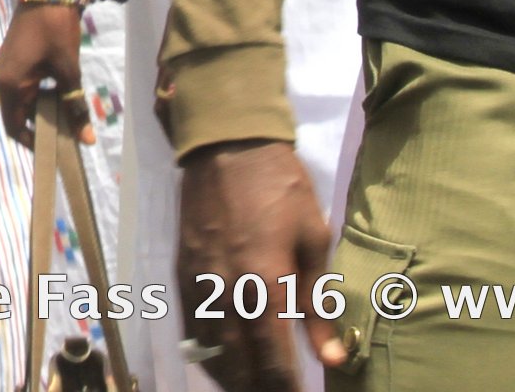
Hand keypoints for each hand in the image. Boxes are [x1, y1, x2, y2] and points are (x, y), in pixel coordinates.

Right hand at [0, 1, 89, 148]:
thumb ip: (74, 106)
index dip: (34, 144)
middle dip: (42, 128)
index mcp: (8, 85)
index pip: (15, 128)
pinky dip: (38, 96)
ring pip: (21, 101)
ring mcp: (3, 69)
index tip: (57, 151)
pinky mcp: (11, 60)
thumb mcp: (68, 70)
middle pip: (17, 116)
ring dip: (42, 111)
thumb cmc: (56, 29)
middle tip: (68, 135)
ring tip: (68, 117)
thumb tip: (86, 141)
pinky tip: (59, 96)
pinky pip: (21, 88)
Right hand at [177, 140, 338, 389]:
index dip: (289, 388)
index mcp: (266, 283)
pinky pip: (191, 328)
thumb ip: (319, 303)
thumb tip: (332, 355)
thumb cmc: (281, 188)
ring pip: (212, 353)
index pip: (275, 360)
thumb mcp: (314, 240)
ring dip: (233, 379)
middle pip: (240, 366)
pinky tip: (225, 363)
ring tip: (254, 386)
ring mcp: (200, 284)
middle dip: (261, 389)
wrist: (227, 146)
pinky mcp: (183, 273)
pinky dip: (208, 355)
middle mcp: (228, 291)